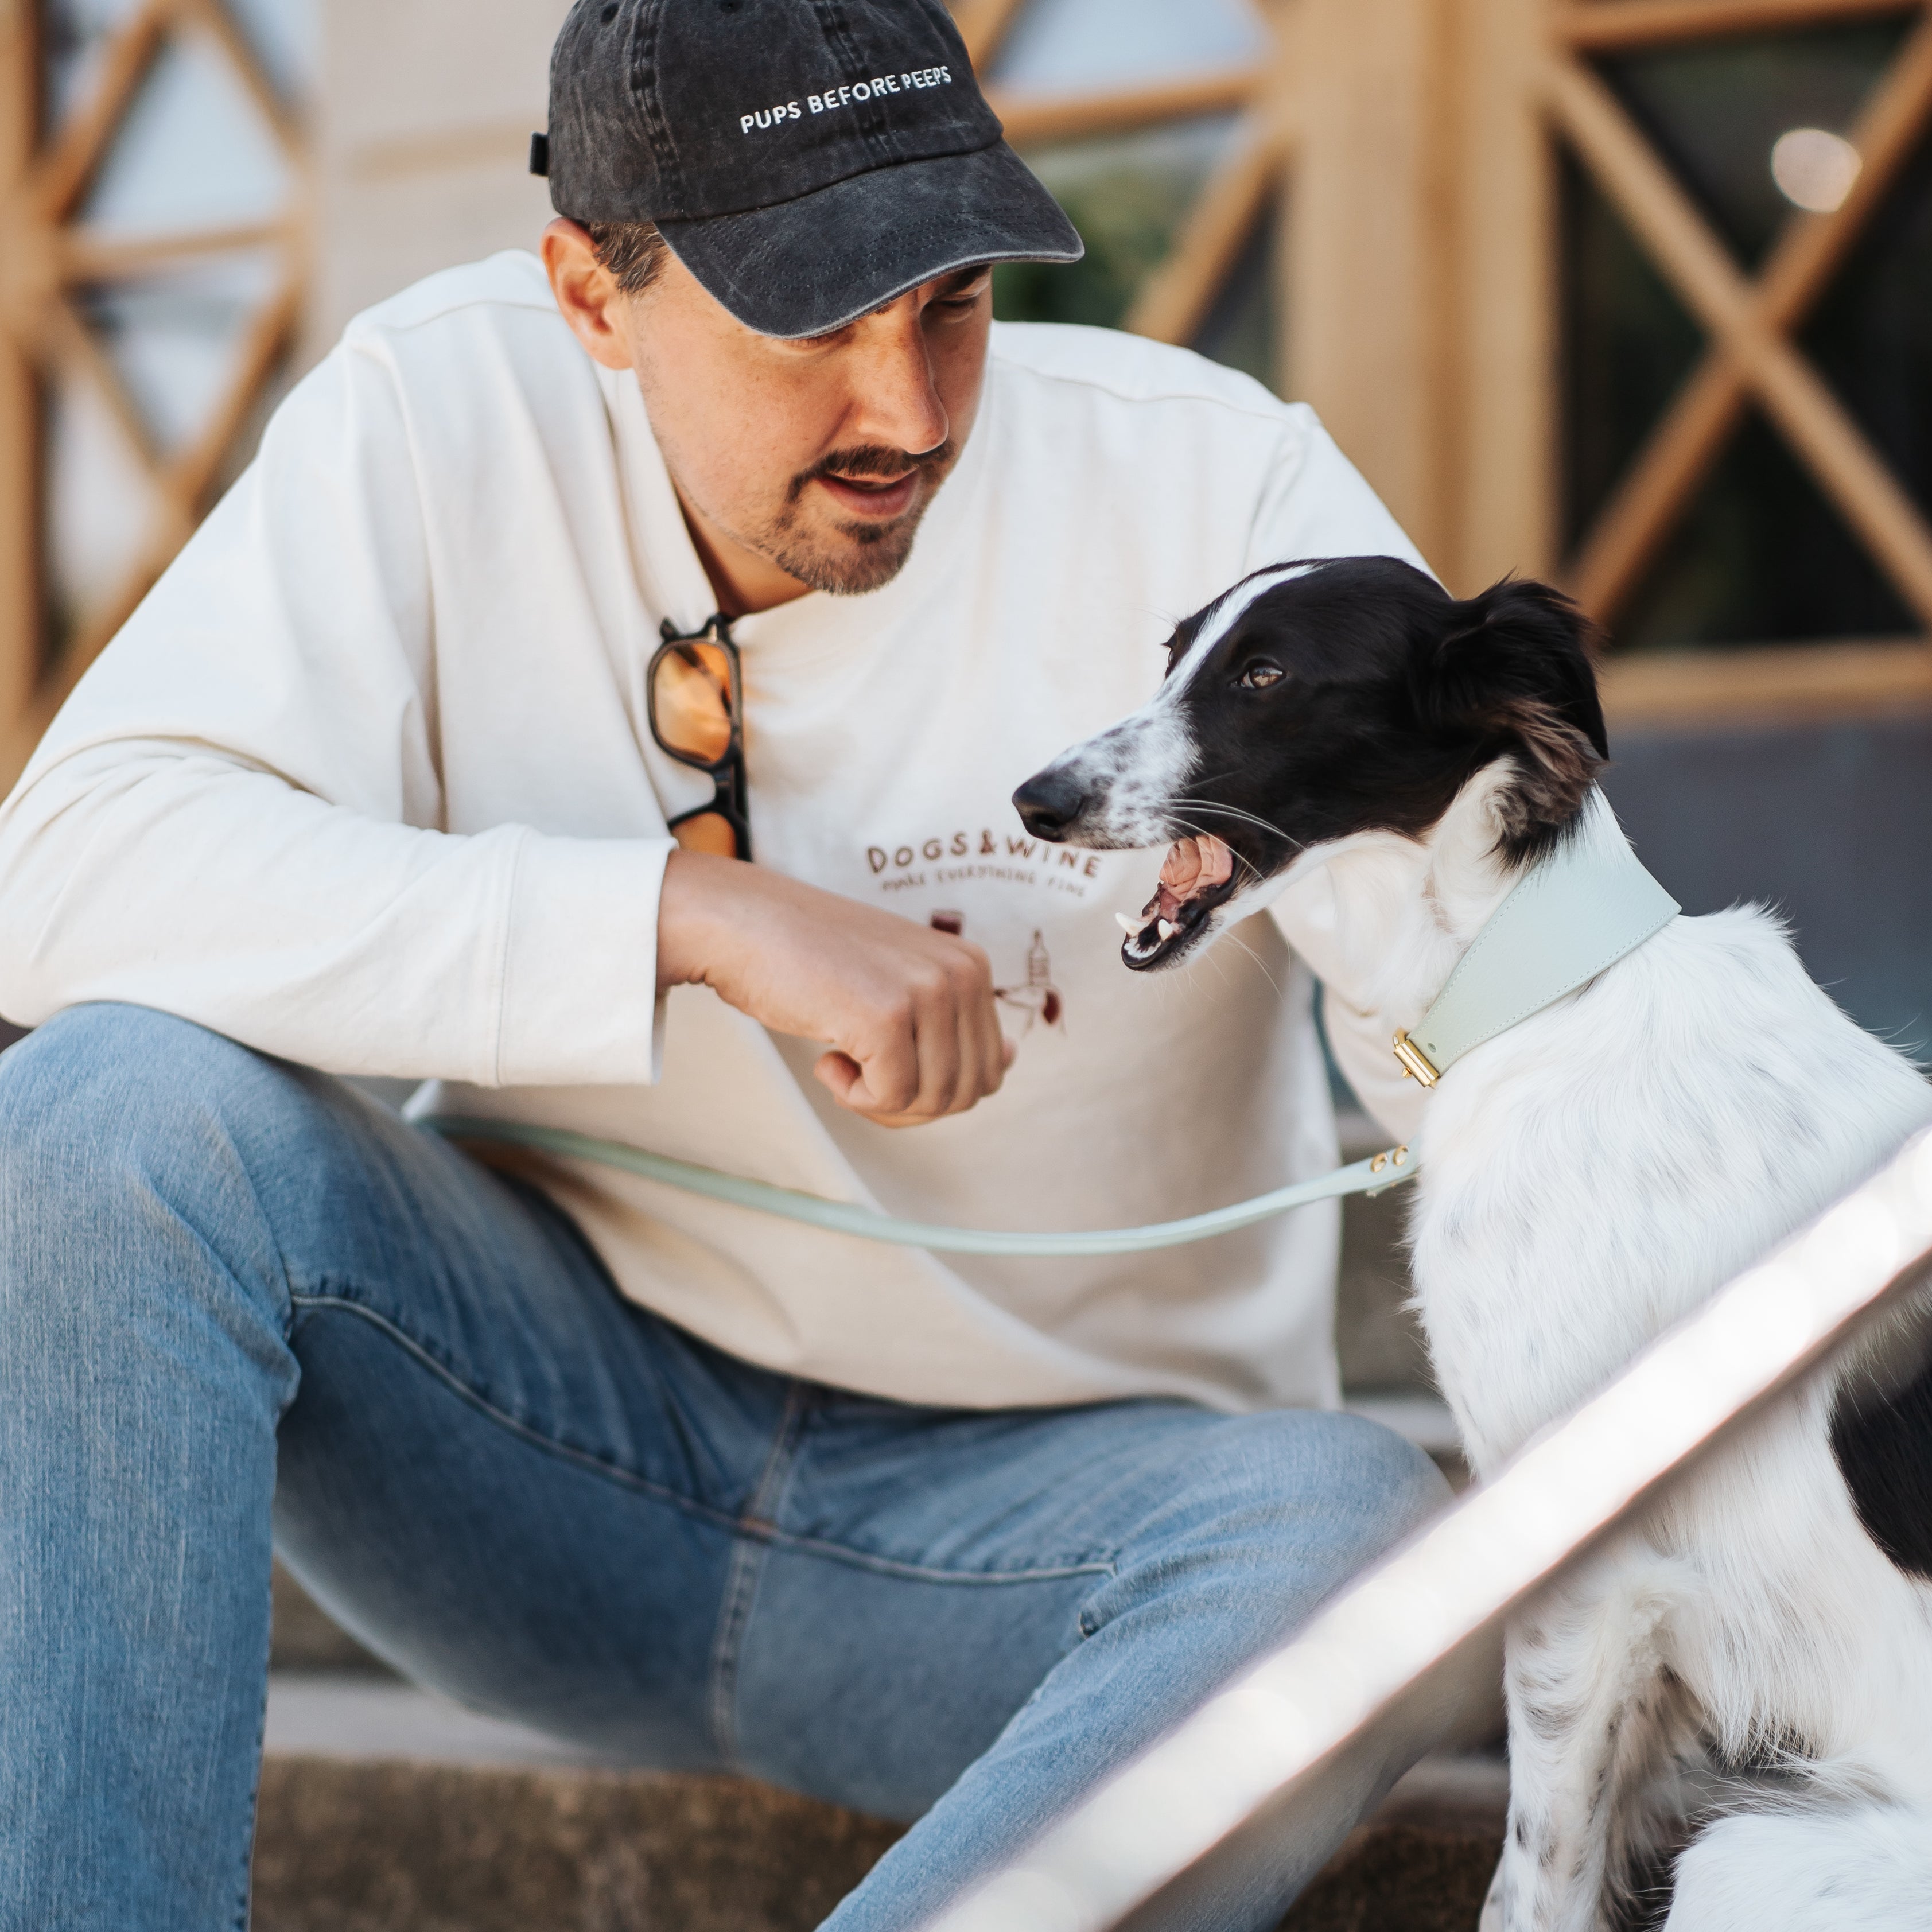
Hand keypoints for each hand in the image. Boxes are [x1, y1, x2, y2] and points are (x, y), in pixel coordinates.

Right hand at [657, 851, 1013, 1126]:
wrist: (741, 923)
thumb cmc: (811, 959)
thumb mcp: (899, 980)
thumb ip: (953, 1020)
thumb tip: (1009, 1061)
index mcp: (971, 966)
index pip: (989, 1070)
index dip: (935, 1091)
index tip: (886, 1065)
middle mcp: (961, 974)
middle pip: (969, 1092)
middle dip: (914, 1105)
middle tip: (862, 1075)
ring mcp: (927, 992)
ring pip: (934, 1101)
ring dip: (880, 1102)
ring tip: (841, 1060)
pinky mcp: (887, 1016)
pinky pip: (890, 1098)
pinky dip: (853, 1096)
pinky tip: (826, 1058)